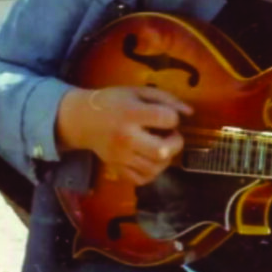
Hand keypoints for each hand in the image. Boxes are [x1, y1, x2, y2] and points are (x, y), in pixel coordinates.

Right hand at [56, 86, 192, 184]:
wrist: (82, 119)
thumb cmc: (113, 101)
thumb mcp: (138, 92)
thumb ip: (166, 99)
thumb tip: (190, 113)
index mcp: (131, 114)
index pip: (167, 119)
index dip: (173, 117)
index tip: (165, 115)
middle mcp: (126, 137)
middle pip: (163, 151)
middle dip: (176, 142)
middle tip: (170, 135)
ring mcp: (120, 156)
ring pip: (155, 168)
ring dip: (166, 157)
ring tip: (161, 146)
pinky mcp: (117, 169)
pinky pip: (142, 179)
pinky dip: (152, 172)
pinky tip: (151, 159)